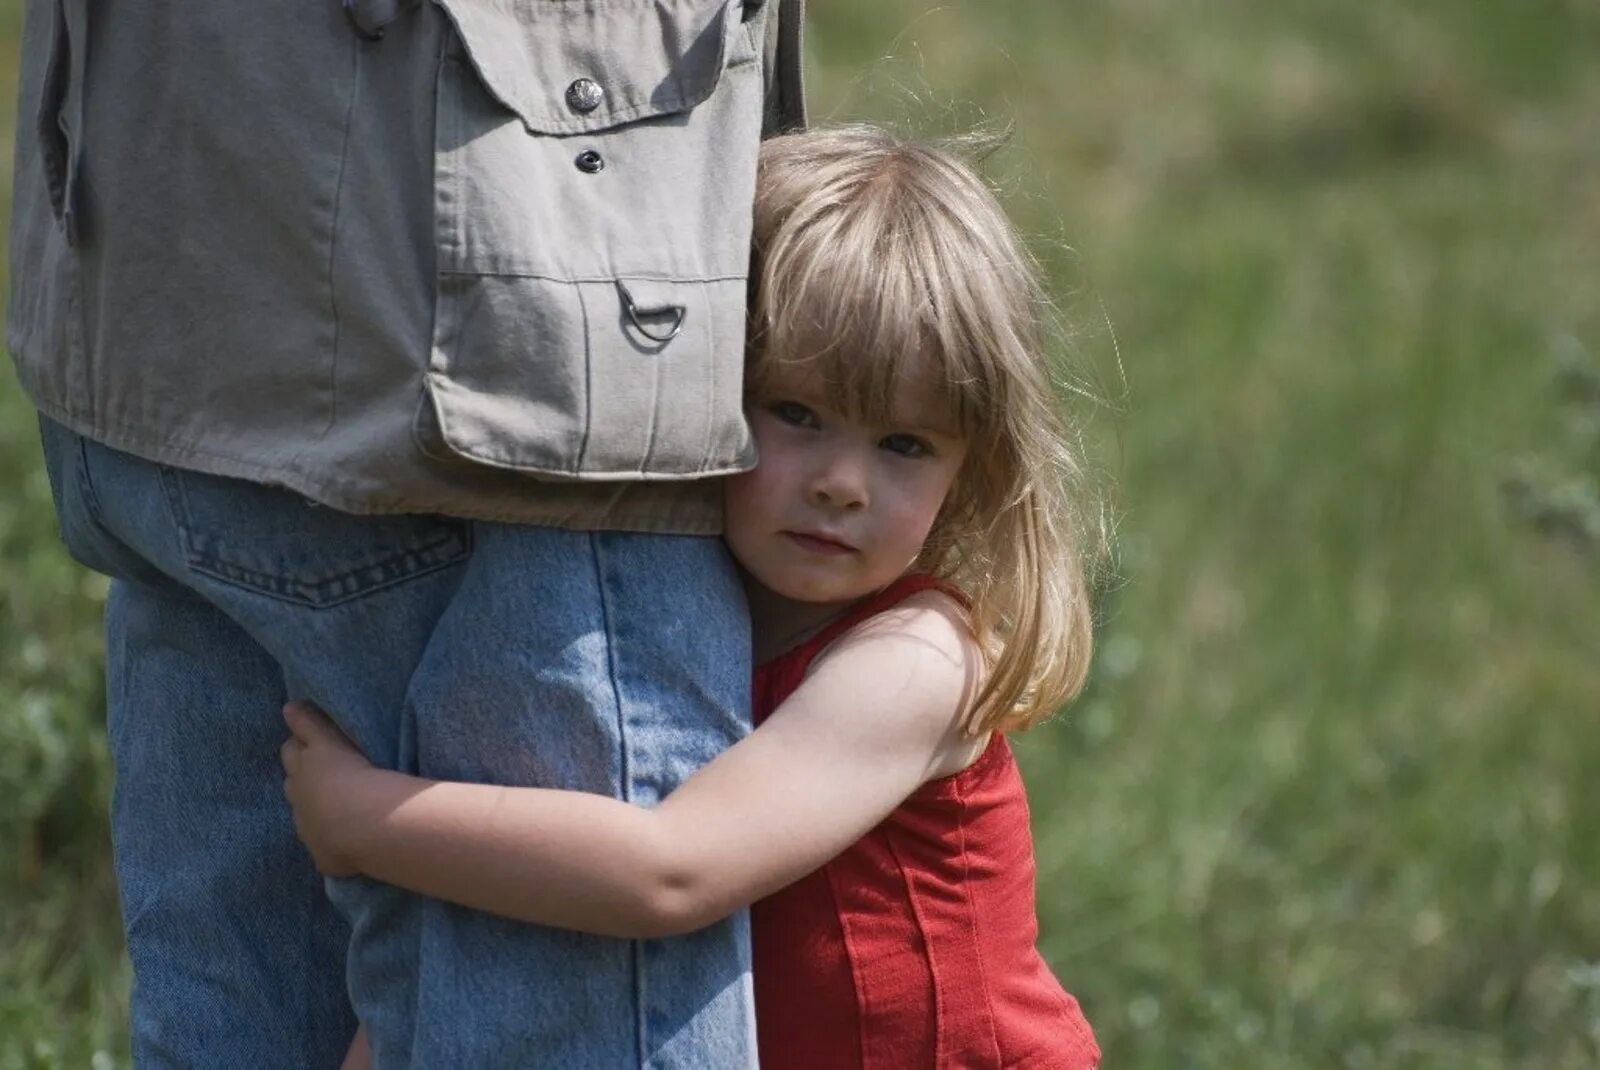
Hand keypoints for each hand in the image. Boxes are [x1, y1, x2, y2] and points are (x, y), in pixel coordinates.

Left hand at [280, 701, 371, 877]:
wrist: (361, 822)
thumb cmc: (353, 772)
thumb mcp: (332, 741)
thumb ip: (309, 723)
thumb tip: (287, 706)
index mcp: (304, 769)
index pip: (293, 750)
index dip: (299, 744)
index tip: (306, 740)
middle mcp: (300, 800)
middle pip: (292, 781)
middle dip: (300, 773)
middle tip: (318, 768)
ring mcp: (310, 830)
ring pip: (303, 815)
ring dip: (313, 808)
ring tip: (333, 803)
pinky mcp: (324, 856)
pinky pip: (324, 848)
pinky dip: (330, 841)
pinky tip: (345, 842)